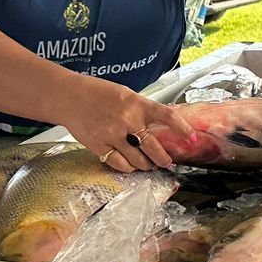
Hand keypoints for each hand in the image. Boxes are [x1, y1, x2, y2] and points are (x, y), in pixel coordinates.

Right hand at [58, 75, 199, 171]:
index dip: (183, 129)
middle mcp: (127, 120)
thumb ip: (144, 109)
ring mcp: (113, 135)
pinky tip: (131, 165)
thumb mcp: (126, 95)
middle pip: (154, 147)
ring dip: (147, 165)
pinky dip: (129, 168)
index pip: (168, 116)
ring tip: (149, 164)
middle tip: (167, 162)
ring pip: (138, 160)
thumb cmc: (99, 93)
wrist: (69, 97)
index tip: (192, 138)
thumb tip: (165, 122)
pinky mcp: (99, 146)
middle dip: (164, 159)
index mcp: (137, 104)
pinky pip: (120, 164)